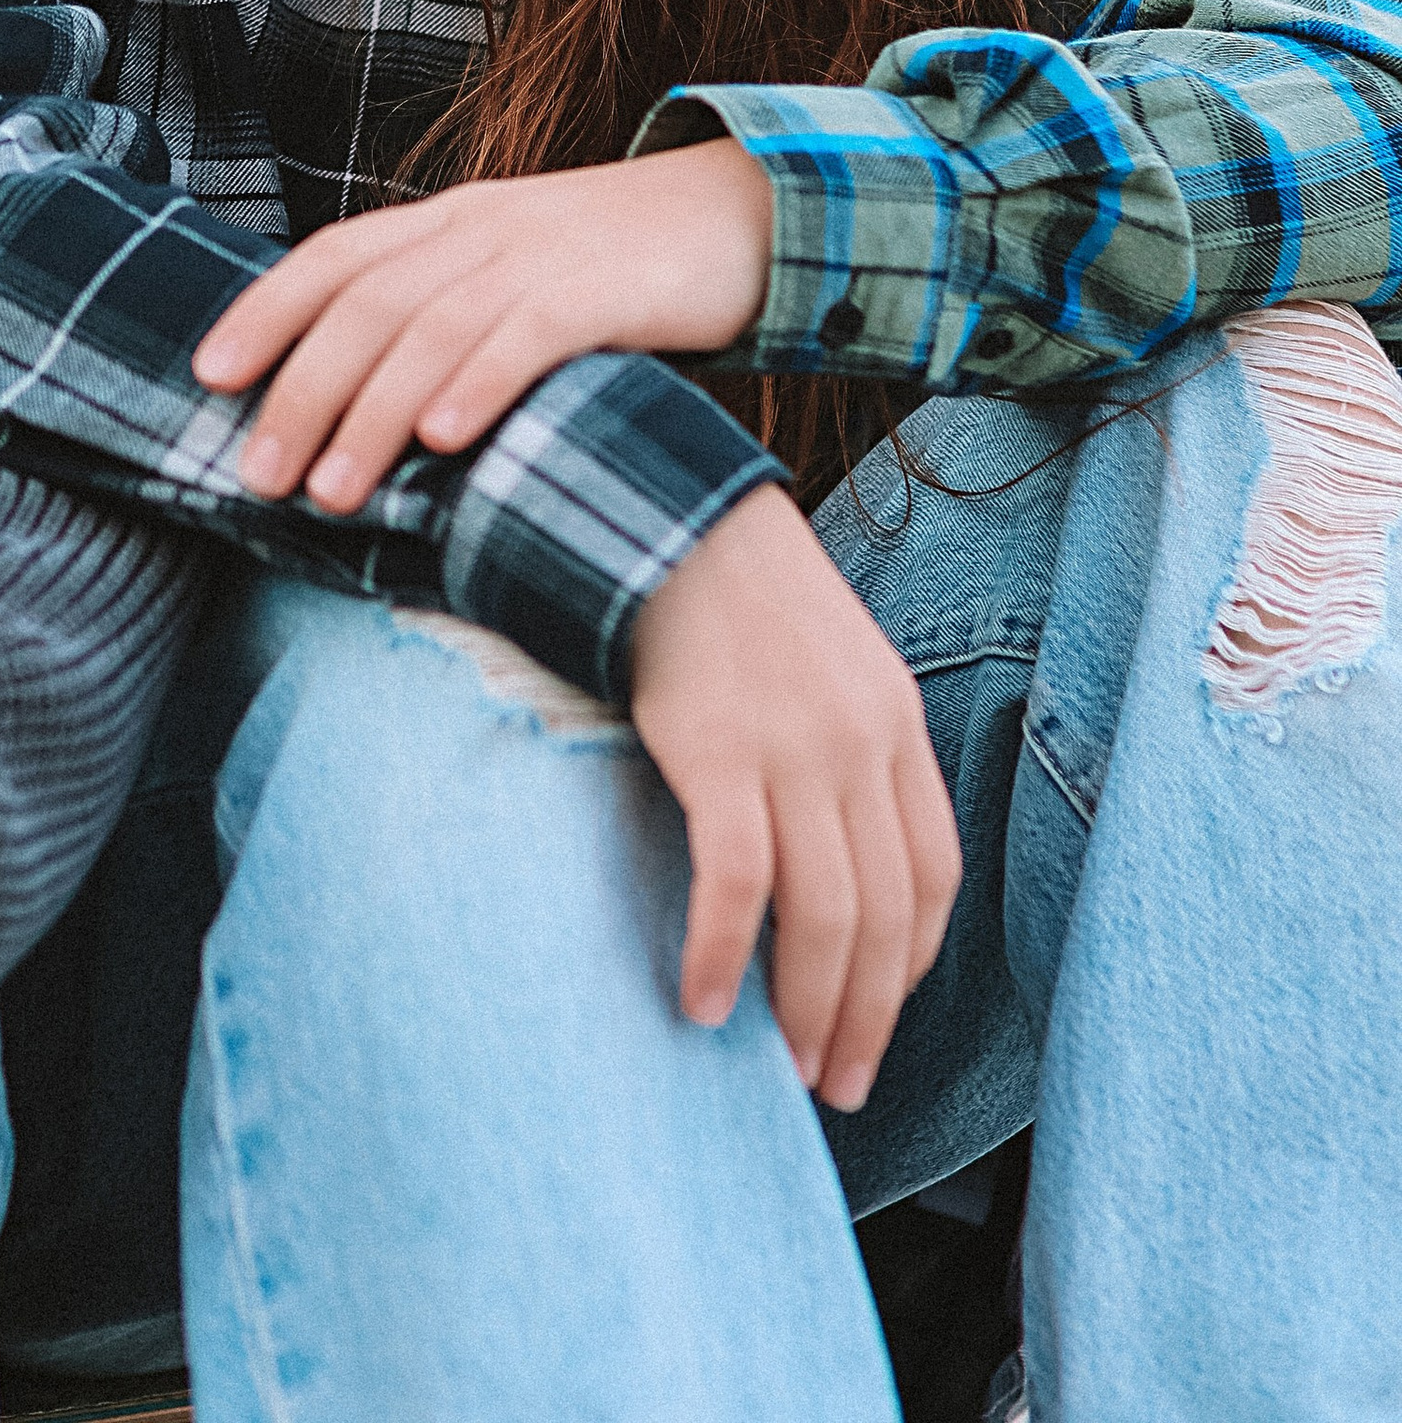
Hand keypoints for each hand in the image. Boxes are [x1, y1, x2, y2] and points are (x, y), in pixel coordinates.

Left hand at [191, 141, 773, 510]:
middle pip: (363, 305)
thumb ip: (442, 315)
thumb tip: (350, 401)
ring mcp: (538, 256)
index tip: (207, 376)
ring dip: (370, 414)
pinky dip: (478, 386)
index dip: (264, 311)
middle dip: (299, 392)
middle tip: (255, 475)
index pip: (333, 258)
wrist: (740, 211)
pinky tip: (444, 443)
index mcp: (446, 221)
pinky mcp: (603, 290)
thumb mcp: (511, 272)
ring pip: (429, 328)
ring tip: (330, 492)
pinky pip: (526, 335)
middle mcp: (477, 230)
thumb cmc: (613, 267)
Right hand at [629, 485, 959, 1110]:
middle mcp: (860, 744)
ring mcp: (792, 748)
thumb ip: (850, 754)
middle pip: (885, 916)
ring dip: (807, 1009)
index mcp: (896, 724)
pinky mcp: (717, 750)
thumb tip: (838, 866)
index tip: (879, 1015)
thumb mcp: (833, 665)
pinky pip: (735, 882)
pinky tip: (703, 1003)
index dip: (912, 963)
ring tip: (788, 1068)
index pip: (933, 876)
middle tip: (839, 1083)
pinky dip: (723, 953)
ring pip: (823, 915)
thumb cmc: (742, 600)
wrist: (667, 518)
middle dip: (867, 1017)